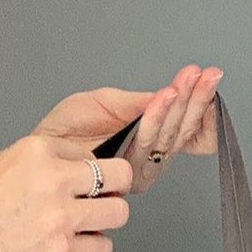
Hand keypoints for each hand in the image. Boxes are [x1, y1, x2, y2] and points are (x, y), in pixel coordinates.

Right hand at [0, 133, 134, 251]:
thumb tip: (70, 169)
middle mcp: (54, 180)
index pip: (88, 152)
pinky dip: (93, 248)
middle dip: (114, 188)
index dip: (87, 168)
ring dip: (106, 219)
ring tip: (86, 224)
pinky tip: (74, 245)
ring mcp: (61, 217)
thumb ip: (40, 163)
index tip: (81, 180)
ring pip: (118, 213)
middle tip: (101, 198)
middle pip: (120, 176)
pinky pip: (103, 247)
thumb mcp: (1, 163)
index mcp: (37, 151)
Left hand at [33, 63, 222, 193]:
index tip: (208, 78)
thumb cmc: (67, 130)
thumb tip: (173, 93)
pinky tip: (166, 96)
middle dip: (198, 99)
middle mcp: (148, 155)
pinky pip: (148, 141)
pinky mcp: (128, 175)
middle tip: (209, 76)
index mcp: (147, 137)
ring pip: (171, 135)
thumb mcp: (109, 102)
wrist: (42, 148)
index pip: (185, 126)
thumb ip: (143, 101)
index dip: (200, 105)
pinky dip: (157, 116)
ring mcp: (140, 167)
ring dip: (183, 104)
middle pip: (184, 130)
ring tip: (190, 81)